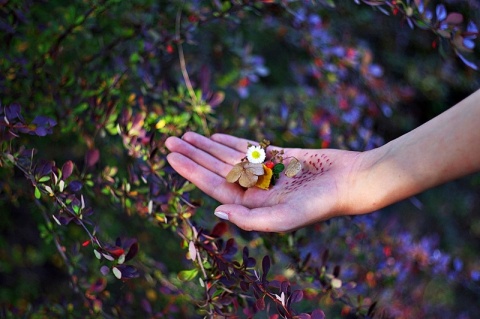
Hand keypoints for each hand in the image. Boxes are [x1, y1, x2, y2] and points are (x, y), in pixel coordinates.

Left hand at [165, 132, 363, 231]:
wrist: (351, 181)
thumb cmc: (321, 204)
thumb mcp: (284, 218)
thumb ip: (250, 219)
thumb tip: (216, 210)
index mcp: (253, 206)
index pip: (214, 186)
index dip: (191, 171)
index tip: (171, 157)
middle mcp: (255, 189)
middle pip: (216, 169)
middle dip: (192, 155)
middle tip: (168, 141)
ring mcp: (265, 172)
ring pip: (228, 156)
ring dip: (206, 146)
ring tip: (185, 135)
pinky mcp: (278, 156)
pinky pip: (249, 147)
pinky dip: (231, 141)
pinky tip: (215, 137)